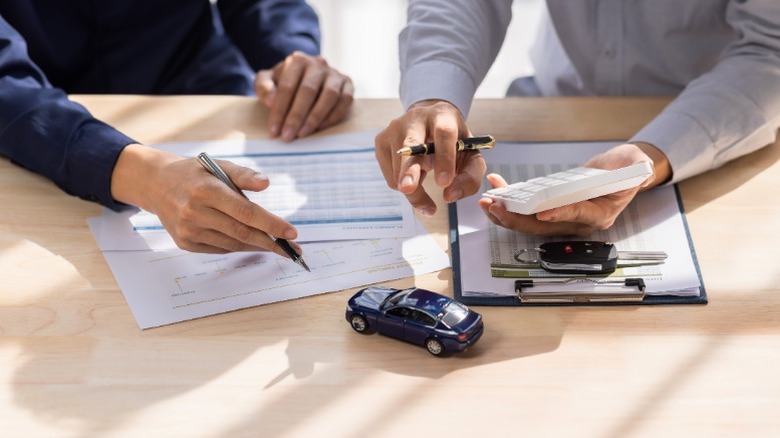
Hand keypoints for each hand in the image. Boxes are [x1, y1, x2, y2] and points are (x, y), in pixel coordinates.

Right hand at [111, 144, 300, 254]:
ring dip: (257, 246)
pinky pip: (220, 249)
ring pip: (232, 244)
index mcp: (206, 191)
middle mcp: (195, 213)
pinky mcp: (185, 243)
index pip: (245, 212)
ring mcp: (188, 231)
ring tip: (277, 245)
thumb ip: (243, 175)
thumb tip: (266, 183)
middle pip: (241, 232)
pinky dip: (239, 246)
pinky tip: (252, 242)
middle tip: (293, 247)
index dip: (271, 224)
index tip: (291, 231)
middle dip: (271, 242)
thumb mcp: (218, 165)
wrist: (155, 184)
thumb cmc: (194, 174)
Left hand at [256, 51, 353, 140]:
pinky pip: (345, 100)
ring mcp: (335, 73)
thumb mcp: (268, 80)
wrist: (308, 77)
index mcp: (297, 60)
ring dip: (315, 117)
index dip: (279, 110)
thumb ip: (263, 87)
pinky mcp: (348, 84)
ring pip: (329, 95)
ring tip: (303, 134)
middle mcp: (318, 64)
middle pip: (307, 91)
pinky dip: (333, 116)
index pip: (287, 87)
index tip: (274, 130)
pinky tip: (320, 128)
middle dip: (296, 117)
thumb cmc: (286, 82)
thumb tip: (271, 101)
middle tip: (288, 136)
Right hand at [374, 100, 486, 215]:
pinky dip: (403, 184)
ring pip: (399, 168)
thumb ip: (469, 177)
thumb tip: (450, 195)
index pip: (444, 134)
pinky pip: (391, 176)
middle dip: (410, 169)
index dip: (444, 158)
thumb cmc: (453, 143)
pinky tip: (413, 172)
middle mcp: (415, 118)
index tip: (444, 183)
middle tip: (409, 189)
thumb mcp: (470, 155)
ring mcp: (394, 128)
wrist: (430, 123)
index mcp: (443, 116)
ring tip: (424, 180)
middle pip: (410, 144)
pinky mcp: (381, 141)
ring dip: (414, 189)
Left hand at [478, 142, 670, 235]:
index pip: (577, 216)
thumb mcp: (635, 164)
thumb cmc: (626, 169)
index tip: (541, 213)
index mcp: (599, 214)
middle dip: (517, 219)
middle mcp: (578, 222)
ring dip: (507, 214)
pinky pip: (527, 210)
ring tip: (487, 202)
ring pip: (530, 222)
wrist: (618, 173)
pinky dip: (511, 201)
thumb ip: (634, 166)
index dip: (559, 214)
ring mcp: (562, 218)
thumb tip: (634, 165)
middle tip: (496, 208)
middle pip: (544, 226)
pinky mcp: (551, 210)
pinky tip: (497, 189)